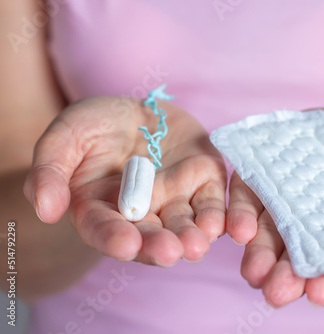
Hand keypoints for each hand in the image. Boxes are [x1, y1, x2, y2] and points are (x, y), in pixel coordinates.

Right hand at [24, 97, 226, 265]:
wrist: (136, 112)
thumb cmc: (95, 126)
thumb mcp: (65, 138)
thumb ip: (49, 172)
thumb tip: (45, 210)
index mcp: (101, 209)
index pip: (104, 230)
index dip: (113, 238)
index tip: (125, 244)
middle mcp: (141, 214)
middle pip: (149, 236)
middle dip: (159, 245)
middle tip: (169, 252)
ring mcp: (174, 200)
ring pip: (184, 225)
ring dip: (192, 237)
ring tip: (196, 245)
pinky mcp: (203, 184)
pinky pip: (212, 203)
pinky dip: (217, 216)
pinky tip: (221, 225)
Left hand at [226, 107, 323, 306]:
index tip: (319, 293)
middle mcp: (310, 221)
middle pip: (296, 254)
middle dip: (287, 275)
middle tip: (278, 293)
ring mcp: (283, 199)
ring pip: (267, 233)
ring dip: (259, 255)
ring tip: (254, 273)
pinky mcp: (261, 176)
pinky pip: (246, 197)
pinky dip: (240, 215)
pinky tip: (238, 230)